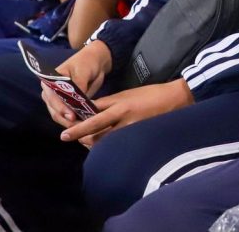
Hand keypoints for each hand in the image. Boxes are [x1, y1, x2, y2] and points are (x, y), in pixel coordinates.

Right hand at [42, 41, 113, 129]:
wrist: (96, 62)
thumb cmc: (86, 62)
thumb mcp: (82, 71)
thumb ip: (78, 84)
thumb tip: (76, 100)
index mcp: (49, 81)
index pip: (52, 98)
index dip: (60, 108)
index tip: (71, 116)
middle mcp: (50, 93)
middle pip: (54, 110)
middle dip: (66, 119)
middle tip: (79, 125)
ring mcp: (58, 101)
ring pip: (60, 117)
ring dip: (70, 123)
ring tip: (83, 126)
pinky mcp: (67, 106)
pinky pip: (68, 117)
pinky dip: (74, 122)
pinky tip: (84, 125)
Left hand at [58, 79, 193, 146]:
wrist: (174, 99)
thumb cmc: (149, 94)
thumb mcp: (125, 95)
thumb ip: (107, 104)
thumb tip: (89, 111)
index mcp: (119, 106)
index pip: (93, 118)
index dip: (78, 127)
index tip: (64, 134)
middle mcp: (123, 119)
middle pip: (97, 134)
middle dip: (83, 138)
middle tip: (72, 138)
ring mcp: (131, 130)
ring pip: (106, 142)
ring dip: (93, 143)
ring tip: (85, 141)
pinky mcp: (138, 136)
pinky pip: (117, 144)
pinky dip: (107, 145)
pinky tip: (103, 145)